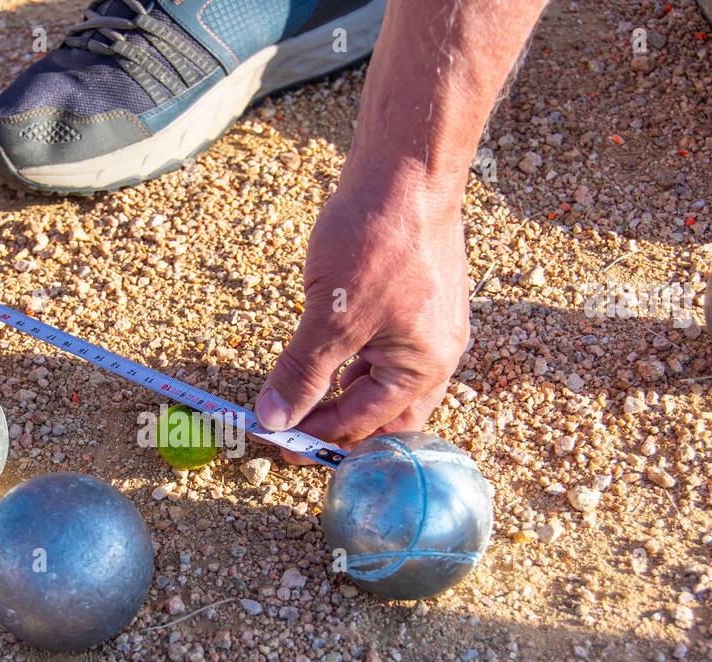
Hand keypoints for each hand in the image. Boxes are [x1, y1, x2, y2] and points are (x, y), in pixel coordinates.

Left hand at [254, 183, 470, 461]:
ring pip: (387, 383)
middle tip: (294, 435)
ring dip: (347, 395)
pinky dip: (357, 363)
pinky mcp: (419, 302)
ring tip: (304, 399)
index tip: (276, 442)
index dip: (316, 437)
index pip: (364, 424)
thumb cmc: (378, 239)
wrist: (408, 168)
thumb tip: (274, 418)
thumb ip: (302, 373)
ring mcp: (432, 327)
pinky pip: (388, 350)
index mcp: (424, 369)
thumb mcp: (329, 317)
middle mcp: (437, 355)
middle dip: (342, 429)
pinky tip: (329, 358)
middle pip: (387, 417)